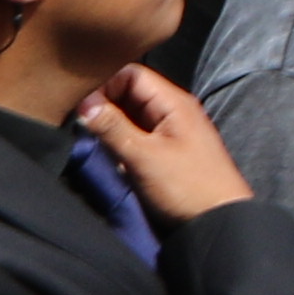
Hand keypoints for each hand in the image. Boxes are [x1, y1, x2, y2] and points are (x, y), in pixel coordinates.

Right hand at [75, 64, 248, 220]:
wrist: (217, 220)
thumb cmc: (186, 186)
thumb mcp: (144, 156)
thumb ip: (113, 128)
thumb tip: (84, 103)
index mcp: (173, 102)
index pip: (132, 73)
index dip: (104, 82)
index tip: (78, 100)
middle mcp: (171, 110)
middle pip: (129, 93)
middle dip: (103, 103)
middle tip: (76, 120)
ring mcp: (168, 130)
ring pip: (130, 115)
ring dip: (109, 123)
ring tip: (86, 135)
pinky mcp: (163, 150)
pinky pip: (135, 134)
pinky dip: (118, 139)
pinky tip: (104, 151)